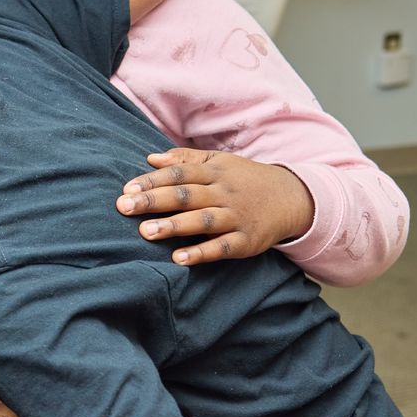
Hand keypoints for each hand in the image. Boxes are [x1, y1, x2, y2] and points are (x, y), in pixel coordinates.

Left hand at [117, 149, 315, 264]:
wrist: (291, 198)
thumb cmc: (245, 180)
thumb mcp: (220, 162)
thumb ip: (186, 160)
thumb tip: (151, 158)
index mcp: (215, 172)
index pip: (180, 173)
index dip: (153, 180)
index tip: (127, 189)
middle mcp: (224, 193)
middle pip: (186, 195)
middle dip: (154, 201)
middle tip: (124, 207)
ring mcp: (236, 217)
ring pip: (202, 220)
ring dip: (173, 226)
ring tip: (145, 232)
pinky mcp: (246, 241)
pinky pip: (222, 247)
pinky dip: (201, 253)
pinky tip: (179, 258)